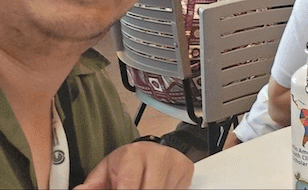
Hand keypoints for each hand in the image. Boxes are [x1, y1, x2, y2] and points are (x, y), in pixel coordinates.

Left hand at [75, 142, 193, 188]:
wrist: (150, 151)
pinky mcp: (186, 169)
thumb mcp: (105, 172)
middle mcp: (156, 154)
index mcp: (132, 155)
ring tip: (141, 186)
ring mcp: (173, 161)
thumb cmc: (125, 165)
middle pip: (150, 189)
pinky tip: (156, 187)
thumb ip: (91, 186)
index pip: (129, 185)